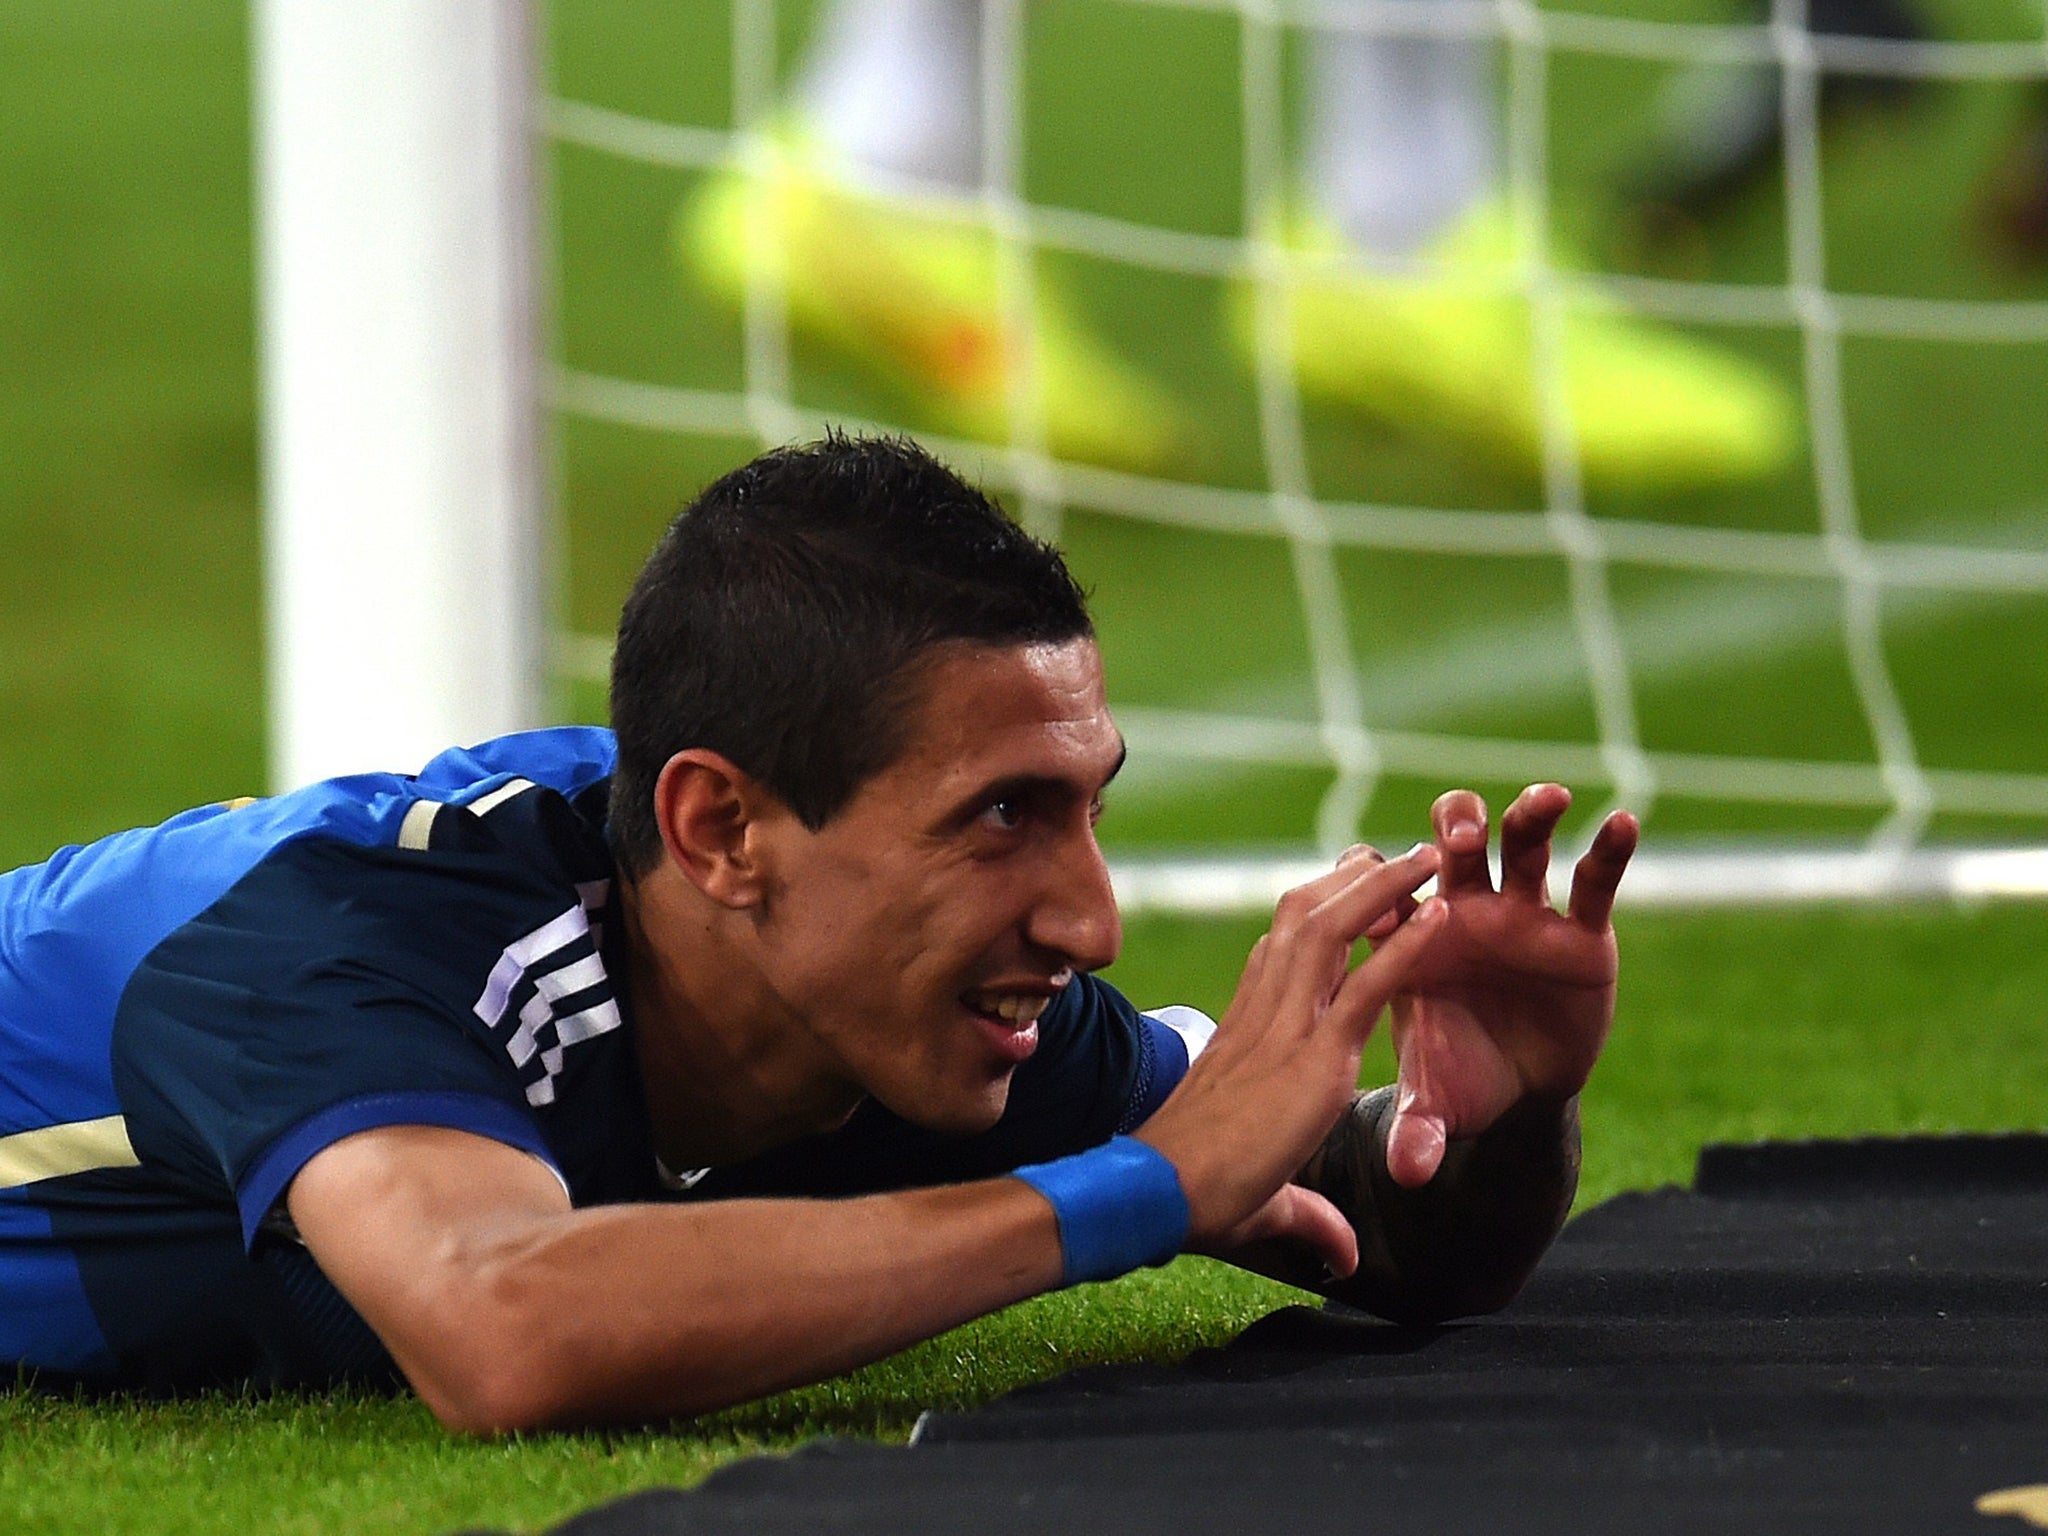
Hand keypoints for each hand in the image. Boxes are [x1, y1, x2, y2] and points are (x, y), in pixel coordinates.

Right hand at [1138, 843, 1448, 1278]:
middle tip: (1392, 851)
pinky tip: (1440, 914)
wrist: (1159, 1193)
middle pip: (1305, 918)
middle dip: (1351, 877)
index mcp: (1245, 1030)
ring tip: (1428, 855)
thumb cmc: (1192, 1195)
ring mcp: (1288, 1030)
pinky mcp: (1314, 1058)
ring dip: (1383, 886)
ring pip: (1333, 929)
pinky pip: (1366, 986)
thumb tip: (1345, 1260)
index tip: (1346, 883)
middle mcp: (1265, 1015)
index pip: (1279, 949)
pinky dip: (1406, 944)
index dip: (1315, 910)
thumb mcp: (1266, 1198)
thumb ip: (1312, 1218)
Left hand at [1383, 784, 1636, 1188]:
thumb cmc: (1460, 1076)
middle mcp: (1467, 911)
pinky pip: (1595, 882)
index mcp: (1413, 939)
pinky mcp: (1581, 930)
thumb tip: (1408, 1173)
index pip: (1389, 891)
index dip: (1382, 880)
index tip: (1376, 875)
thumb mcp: (1437, 1103)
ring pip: (1522, 845)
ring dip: (1527, 817)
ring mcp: (1524, 915)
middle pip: (1451, 845)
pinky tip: (1623, 823)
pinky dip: (1609, 851)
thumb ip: (1420, 1128)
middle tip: (1455, 835)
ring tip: (1544, 800)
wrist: (1517, 1088)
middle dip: (1451, 828)